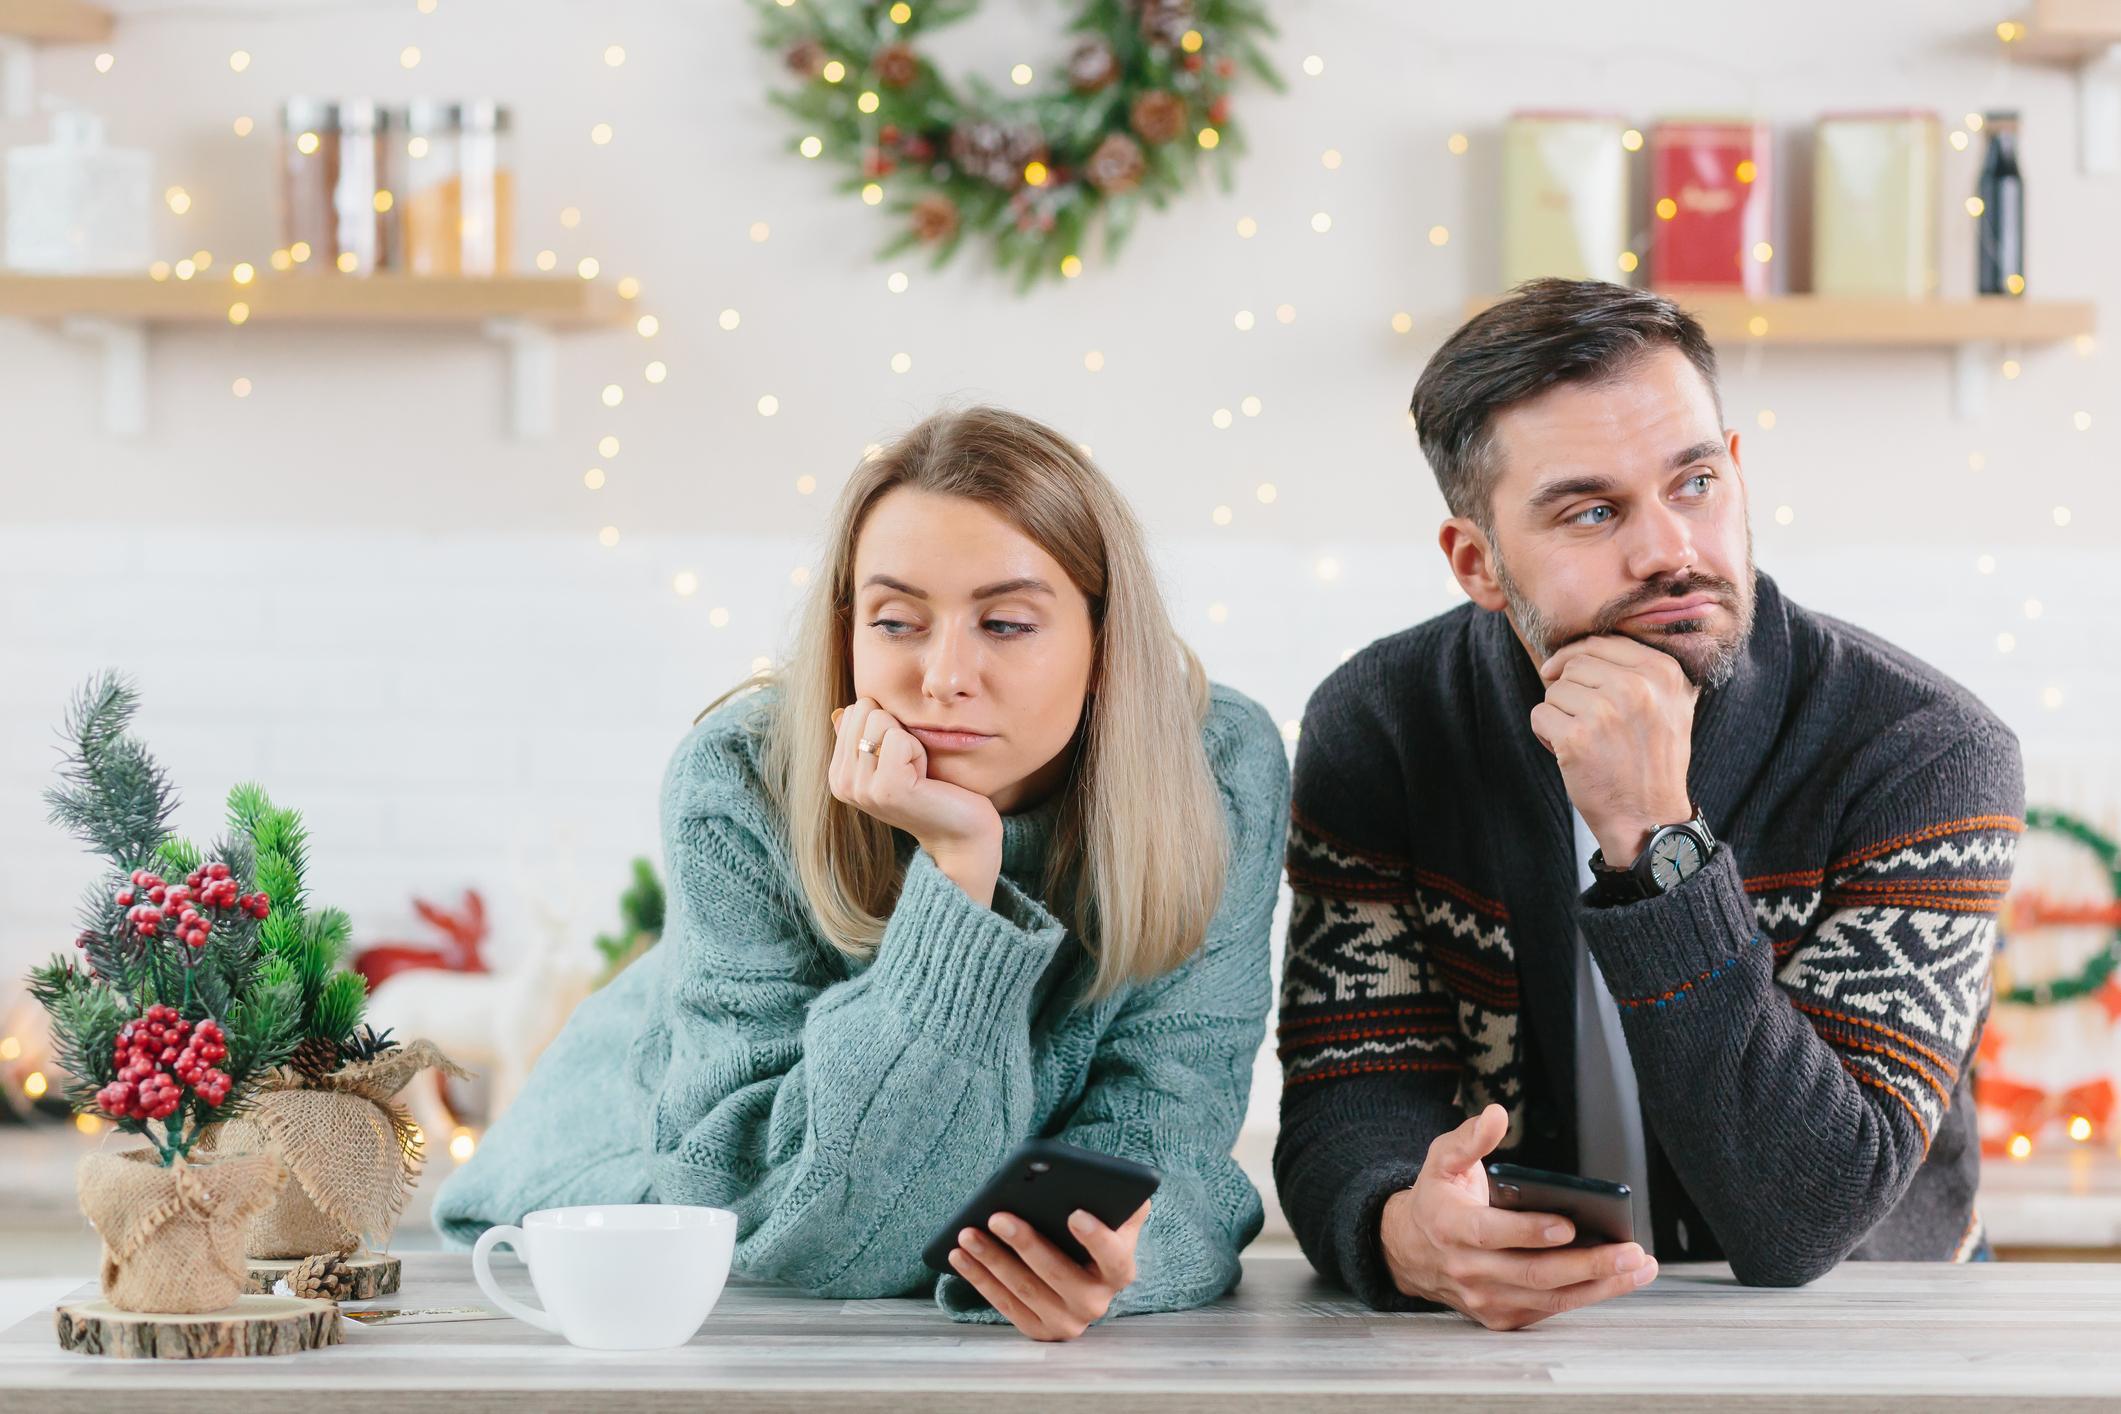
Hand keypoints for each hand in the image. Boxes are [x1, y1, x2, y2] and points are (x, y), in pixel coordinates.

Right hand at [830, 699, 1002, 905]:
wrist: (959, 832)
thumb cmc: (931, 790)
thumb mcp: (890, 759)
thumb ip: (864, 736)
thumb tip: (841, 711)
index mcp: (838, 774)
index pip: (854, 711)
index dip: (887, 726)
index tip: (899, 760)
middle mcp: (842, 783)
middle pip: (865, 710)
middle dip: (896, 730)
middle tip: (909, 766)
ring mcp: (862, 788)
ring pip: (880, 720)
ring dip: (908, 741)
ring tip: (916, 773)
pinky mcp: (887, 788)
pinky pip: (899, 738)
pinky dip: (919, 751)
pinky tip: (923, 779)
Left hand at [946, 1202, 1148, 1340]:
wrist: (1082, 1273)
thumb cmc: (1092, 1233)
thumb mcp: (1112, 1217)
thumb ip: (1117, 1201)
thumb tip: (1104, 1180)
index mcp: (1119, 1271)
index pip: (1113, 1257)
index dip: (1096, 1238)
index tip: (1074, 1214)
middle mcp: (1096, 1302)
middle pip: (1058, 1273)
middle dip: (1025, 1243)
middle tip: (997, 1217)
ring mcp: (1067, 1321)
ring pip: (1024, 1289)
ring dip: (992, 1260)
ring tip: (967, 1234)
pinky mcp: (1039, 1330)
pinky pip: (1004, 1304)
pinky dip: (979, 1279)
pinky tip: (960, 1257)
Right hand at [1379, 1104, 1656, 1330]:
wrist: (1410, 1251)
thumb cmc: (1437, 1199)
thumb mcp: (1442, 1160)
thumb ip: (1469, 1138)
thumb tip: (1496, 1115)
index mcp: (1450, 1226)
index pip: (1491, 1234)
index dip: (1530, 1232)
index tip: (1569, 1224)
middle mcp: (1467, 1269)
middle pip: (1533, 1273)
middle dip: (1587, 1265)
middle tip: (1628, 1251)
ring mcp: (1484, 1298)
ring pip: (1549, 1298)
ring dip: (1599, 1285)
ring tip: (1637, 1267)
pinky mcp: (1500, 1316)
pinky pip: (1549, 1310)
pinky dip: (1586, 1297)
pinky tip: (1616, 1279)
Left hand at [1530, 636, 1696, 866]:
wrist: (1647, 816)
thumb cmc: (1652, 760)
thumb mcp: (1671, 704)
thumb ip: (1643, 668)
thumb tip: (1593, 641)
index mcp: (1663, 672)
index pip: (1601, 641)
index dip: (1576, 657)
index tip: (1568, 675)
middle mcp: (1637, 687)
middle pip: (1574, 665)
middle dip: (1569, 690)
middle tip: (1583, 721)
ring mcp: (1605, 711)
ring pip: (1554, 690)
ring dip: (1559, 714)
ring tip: (1584, 740)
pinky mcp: (1576, 738)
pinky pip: (1539, 715)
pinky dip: (1545, 734)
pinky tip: (1569, 753)